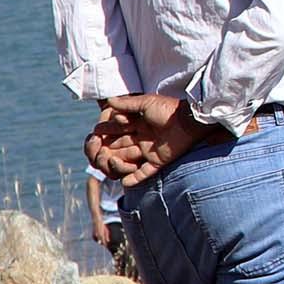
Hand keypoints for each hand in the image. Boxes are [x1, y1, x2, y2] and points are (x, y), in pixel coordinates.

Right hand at [86, 93, 201, 183]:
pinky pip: (145, 172)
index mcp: (139, 124)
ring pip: (129, 159)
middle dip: (108, 148)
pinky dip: (135, 178)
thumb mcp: (147, 103)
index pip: (119, 129)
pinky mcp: (159, 161)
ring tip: (105, 166)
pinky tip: (124, 183)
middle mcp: (142, 138)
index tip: (94, 133)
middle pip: (121, 145)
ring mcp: (150, 150)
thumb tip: (109, 101)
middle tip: (95, 152)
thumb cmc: (169, 109)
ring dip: (118, 163)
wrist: (189, 120)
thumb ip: (128, 104)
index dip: (107, 131)